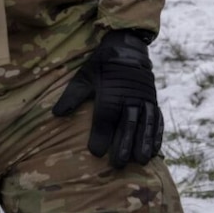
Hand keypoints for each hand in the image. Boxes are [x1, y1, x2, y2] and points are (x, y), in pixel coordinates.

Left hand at [53, 29, 163, 168]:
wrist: (127, 48)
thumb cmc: (102, 66)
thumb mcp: (84, 77)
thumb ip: (72, 96)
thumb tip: (56, 114)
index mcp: (111, 93)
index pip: (105, 118)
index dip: (101, 136)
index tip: (96, 153)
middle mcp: (130, 97)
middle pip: (128, 124)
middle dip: (124, 145)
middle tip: (119, 164)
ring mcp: (144, 99)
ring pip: (146, 123)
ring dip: (144, 142)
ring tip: (142, 160)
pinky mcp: (153, 100)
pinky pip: (157, 119)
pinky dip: (157, 134)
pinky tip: (156, 150)